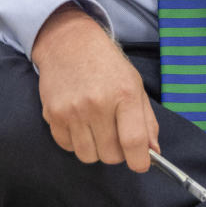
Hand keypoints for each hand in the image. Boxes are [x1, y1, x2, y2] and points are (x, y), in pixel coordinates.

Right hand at [32, 4, 158, 171]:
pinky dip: (76, 142)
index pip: (134, 141)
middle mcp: (98, 103)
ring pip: (88, 156)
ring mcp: (73, 110)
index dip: (139, 161)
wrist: (69, 43)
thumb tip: (152, 151)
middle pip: (111, 155)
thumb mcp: (134, 84)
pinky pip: (68, 147)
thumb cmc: (107, 65)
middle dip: (117, 152)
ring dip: (95, 149)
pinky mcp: (53, 114)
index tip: (140, 164)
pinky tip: (79, 122)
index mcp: (125, 94)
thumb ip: (146, 120)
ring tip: (96, 128)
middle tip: (115, 135)